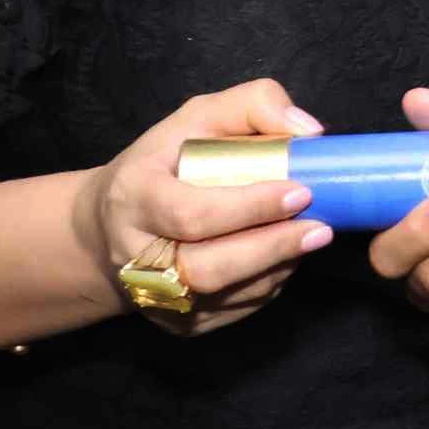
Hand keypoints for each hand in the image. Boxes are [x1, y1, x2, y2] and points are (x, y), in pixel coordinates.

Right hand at [76, 79, 332, 337]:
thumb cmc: (163, 163)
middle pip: (208, 268)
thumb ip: (253, 105)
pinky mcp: (174, 323)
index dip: (250, 208)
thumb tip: (308, 130)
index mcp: (134, 197)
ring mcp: (152, 296)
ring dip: (277, 268)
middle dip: (273, 248)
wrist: (107, 227)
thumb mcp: (197, 118)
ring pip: (224, 295)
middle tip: (321, 228)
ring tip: (310, 239)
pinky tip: (285, 259)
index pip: (193, 214)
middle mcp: (134, 254)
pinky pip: (231, 312)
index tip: (301, 192)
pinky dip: (267, 286)